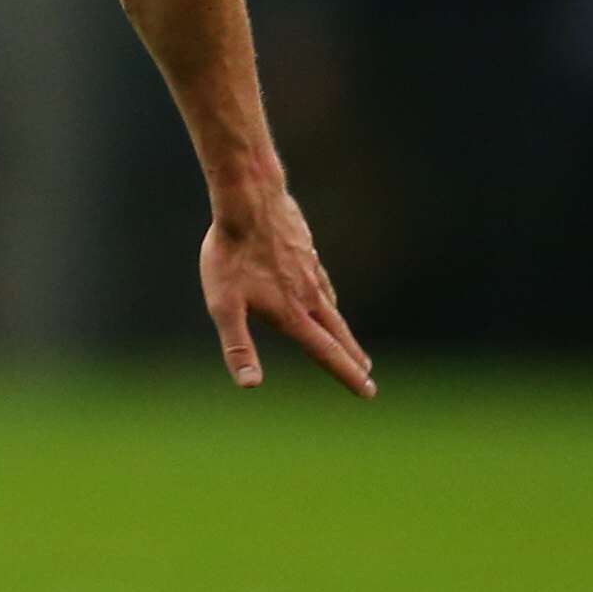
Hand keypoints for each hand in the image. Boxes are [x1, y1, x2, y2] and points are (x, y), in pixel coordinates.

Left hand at [200, 193, 375, 396]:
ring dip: (342, 328)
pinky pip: (321, 280)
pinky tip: (323, 294)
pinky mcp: (306, 250)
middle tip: (368, 374)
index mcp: (291, 315)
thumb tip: (250, 385)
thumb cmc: (231, 255)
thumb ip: (238, 346)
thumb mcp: (223, 306)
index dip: (347, 375)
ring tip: (347, 340)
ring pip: (331, 306)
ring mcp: (310, 270)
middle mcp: (308, 295)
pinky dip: (328, 296)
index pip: (326, 353)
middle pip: (336, 333)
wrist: (249, 200)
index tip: (368, 391)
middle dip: (352, 357)